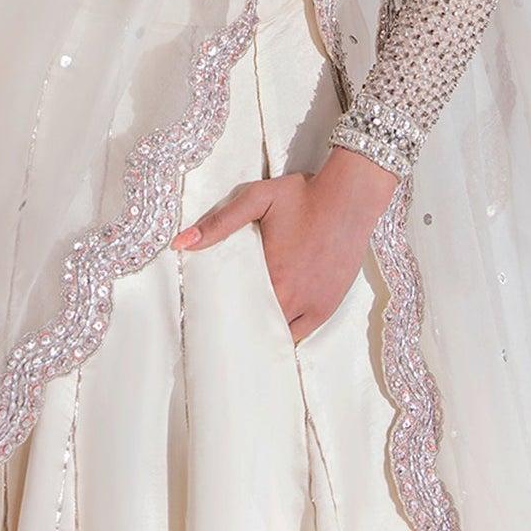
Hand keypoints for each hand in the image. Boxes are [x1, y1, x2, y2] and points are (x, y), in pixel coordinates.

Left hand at [171, 146, 400, 343]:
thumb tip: (180, 243)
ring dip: (263, 333)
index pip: (237, 310)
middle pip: (256, 327)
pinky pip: (303, 333)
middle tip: (222, 332)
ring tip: (245, 334)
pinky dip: (287, 335)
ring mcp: (312, 304)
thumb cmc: (303, 195)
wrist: (350, 196)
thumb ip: (219, 223)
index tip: (207, 321)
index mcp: (270, 275)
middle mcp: (292, 296)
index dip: (222, 316)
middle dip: (240, 328)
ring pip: (280, 335)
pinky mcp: (328, 305)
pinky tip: (274, 333)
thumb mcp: (256, 199)